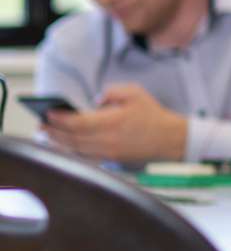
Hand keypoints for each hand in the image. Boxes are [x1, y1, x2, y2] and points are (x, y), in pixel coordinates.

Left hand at [42, 83, 187, 163]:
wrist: (170, 139)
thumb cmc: (153, 115)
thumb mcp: (136, 93)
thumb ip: (113, 92)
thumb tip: (96, 101)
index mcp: (114, 121)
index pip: (79, 122)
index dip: (61, 119)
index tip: (49, 113)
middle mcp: (108, 139)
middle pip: (72, 138)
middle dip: (54, 131)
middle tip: (41, 124)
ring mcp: (108, 151)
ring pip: (76, 149)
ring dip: (59, 142)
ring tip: (47, 134)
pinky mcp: (110, 158)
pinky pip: (84, 155)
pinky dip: (70, 150)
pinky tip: (63, 144)